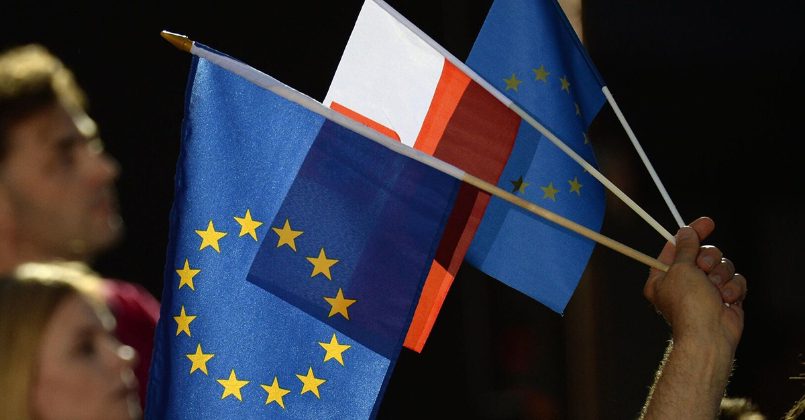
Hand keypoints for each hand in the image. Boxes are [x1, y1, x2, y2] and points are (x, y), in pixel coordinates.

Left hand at [643, 217, 745, 351]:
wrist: (709, 336)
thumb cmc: (688, 305)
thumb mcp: (681, 268)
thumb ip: (685, 247)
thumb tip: (685, 231)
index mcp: (663, 276)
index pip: (677, 246)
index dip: (692, 232)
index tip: (707, 223)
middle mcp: (683, 283)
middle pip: (703, 253)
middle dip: (708, 258)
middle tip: (704, 269)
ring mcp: (705, 290)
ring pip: (722, 265)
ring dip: (721, 275)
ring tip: (715, 290)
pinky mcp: (725, 298)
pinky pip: (735, 280)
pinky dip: (733, 288)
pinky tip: (726, 299)